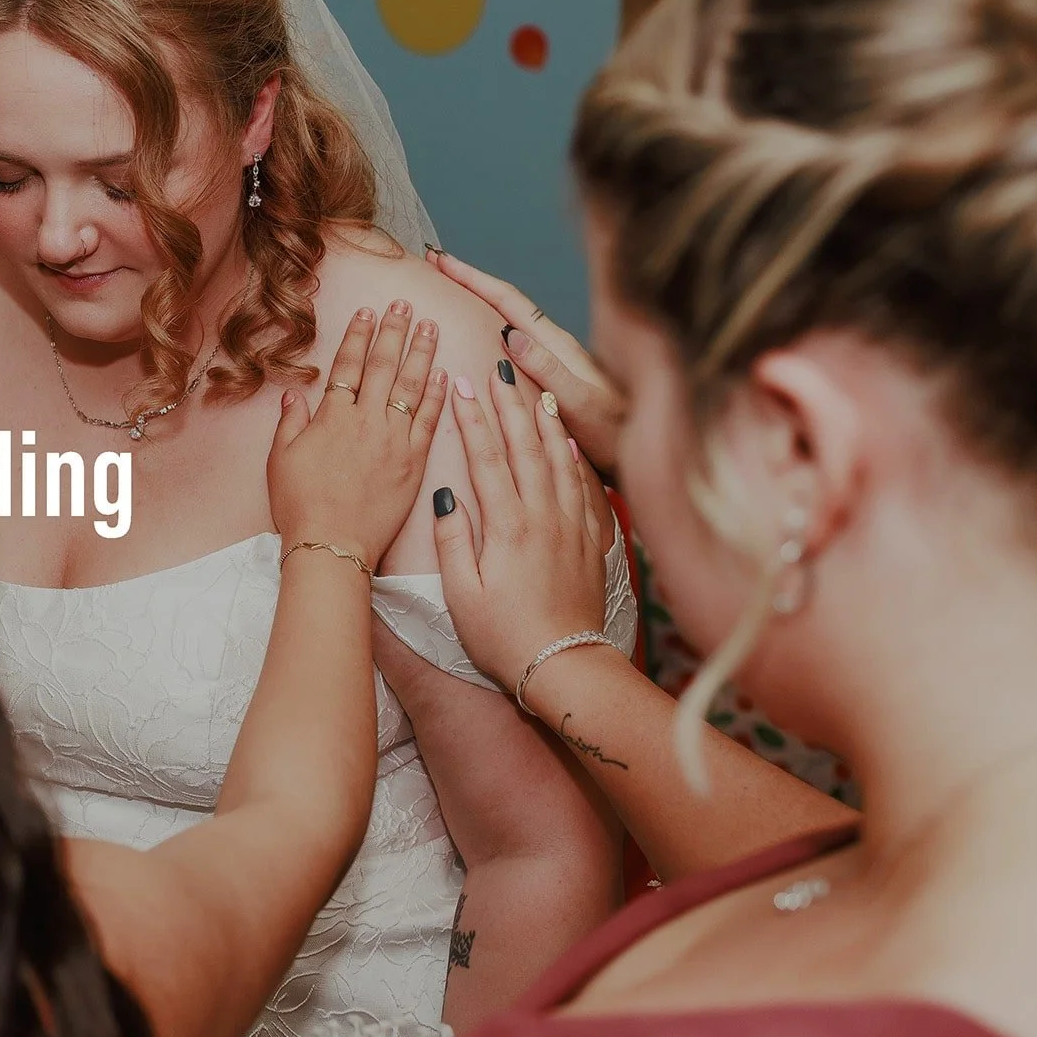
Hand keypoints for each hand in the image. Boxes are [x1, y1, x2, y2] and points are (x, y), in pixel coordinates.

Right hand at [268, 302, 447, 569]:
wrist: (332, 546)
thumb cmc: (300, 507)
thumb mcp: (280, 461)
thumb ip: (290, 424)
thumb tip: (295, 394)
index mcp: (332, 418)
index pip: (348, 366)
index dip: (358, 336)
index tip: (368, 311)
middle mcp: (366, 422)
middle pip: (383, 367)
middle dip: (394, 332)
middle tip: (405, 304)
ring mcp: (393, 441)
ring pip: (411, 386)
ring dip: (421, 353)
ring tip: (431, 326)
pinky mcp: (414, 464)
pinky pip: (429, 422)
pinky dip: (437, 396)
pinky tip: (445, 374)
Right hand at [427, 247, 625, 476]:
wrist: (648, 450)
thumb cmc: (619, 433)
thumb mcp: (581, 403)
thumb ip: (548, 369)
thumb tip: (509, 334)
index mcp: (558, 346)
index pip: (507, 301)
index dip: (472, 279)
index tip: (439, 259)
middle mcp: (556, 347)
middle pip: (505, 302)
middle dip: (469, 280)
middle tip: (434, 264)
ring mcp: (556, 361)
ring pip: (509, 319)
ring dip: (478, 302)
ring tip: (449, 290)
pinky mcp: (555, 377)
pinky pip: (514, 342)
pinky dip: (490, 328)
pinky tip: (481, 336)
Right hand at [433, 360, 616, 703]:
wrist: (564, 666)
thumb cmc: (503, 637)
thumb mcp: (461, 594)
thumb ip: (451, 540)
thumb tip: (445, 494)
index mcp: (506, 526)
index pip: (487, 457)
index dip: (472, 417)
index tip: (461, 383)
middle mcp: (543, 517)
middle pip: (526, 446)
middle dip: (510, 404)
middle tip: (499, 369)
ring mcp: (571, 526)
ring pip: (560, 459)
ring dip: (546, 421)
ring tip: (535, 390)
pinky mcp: (591, 541)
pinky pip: (585, 486)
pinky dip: (576, 457)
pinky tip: (570, 440)